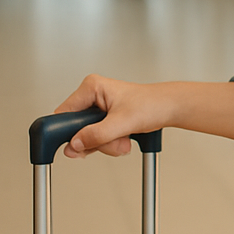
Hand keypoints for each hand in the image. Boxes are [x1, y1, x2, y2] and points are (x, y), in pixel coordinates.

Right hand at [55, 75, 170, 158]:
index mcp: (91, 87)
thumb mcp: (122, 122)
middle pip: (75, 129)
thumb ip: (97, 134)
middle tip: (112, 140)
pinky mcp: (104, 119)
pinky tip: (123, 139)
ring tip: (123, 139)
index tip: (75, 146)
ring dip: (105, 145)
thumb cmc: (153, 104)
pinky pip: (96, 139)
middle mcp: (92, 96)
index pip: (64, 114)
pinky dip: (109, 144)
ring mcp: (97, 109)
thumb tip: (74, 144)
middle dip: (94, 141)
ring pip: (86, 137)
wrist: (169, 108)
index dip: (67, 132)